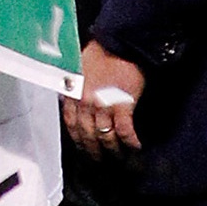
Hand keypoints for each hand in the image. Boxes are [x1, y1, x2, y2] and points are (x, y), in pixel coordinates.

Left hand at [60, 41, 144, 158]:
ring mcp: (103, 104)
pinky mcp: (122, 104)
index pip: (71, 124)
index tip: (83, 148)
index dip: (77, 139)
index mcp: (73, 94)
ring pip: (104, 136)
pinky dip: (130, 141)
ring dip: (113, 150)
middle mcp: (85, 102)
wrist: (119, 43)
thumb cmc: (100, 53)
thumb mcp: (78, 70)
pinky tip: (135, 147)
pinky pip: (124, 130)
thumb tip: (72, 101)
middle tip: (100, 161)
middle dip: (93, 151)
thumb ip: (75, 88)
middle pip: (86, 135)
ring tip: (120, 158)